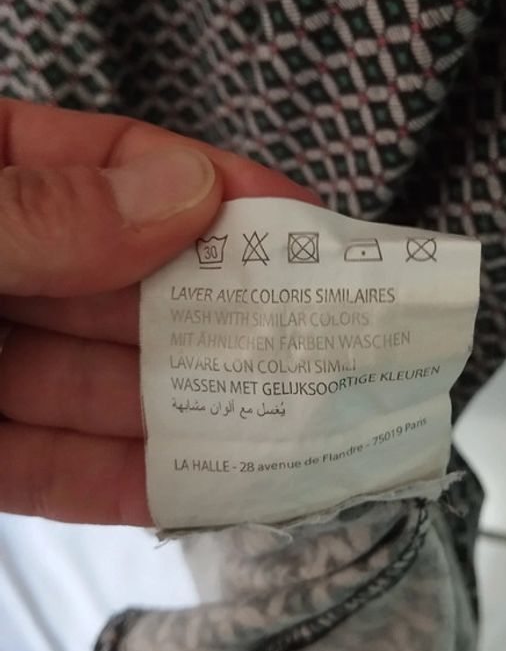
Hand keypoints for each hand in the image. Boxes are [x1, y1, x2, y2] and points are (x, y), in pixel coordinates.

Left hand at [0, 97, 318, 524]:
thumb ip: (42, 211)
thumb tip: (186, 190)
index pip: (109, 163)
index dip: (208, 187)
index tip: (299, 217)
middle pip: (123, 285)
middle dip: (218, 311)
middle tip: (317, 333)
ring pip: (100, 384)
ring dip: (192, 407)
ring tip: (289, 421)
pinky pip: (51, 468)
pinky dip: (123, 482)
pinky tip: (200, 488)